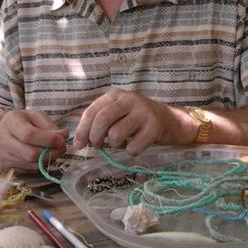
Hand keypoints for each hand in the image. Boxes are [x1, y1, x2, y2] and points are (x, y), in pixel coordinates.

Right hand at [0, 110, 68, 172]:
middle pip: (31, 154)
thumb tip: (64, 136)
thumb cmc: (23, 122)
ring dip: (48, 160)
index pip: (29, 135)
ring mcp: (3, 157)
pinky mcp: (6, 168)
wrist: (1, 133)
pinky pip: (29, 170)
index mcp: (10, 122)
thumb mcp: (36, 116)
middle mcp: (3, 141)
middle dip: (51, 153)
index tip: (62, 140)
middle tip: (63, 147)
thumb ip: (50, 125)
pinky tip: (43, 156)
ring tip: (55, 151)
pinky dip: (40, 165)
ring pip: (31, 165)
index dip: (49, 139)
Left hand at [73, 89, 194, 155]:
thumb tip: (78, 142)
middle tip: (97, 146)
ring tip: (119, 143)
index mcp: (115, 95)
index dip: (82, 130)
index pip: (92, 111)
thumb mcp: (117, 113)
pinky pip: (133, 147)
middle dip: (95, 137)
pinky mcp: (155, 126)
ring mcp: (143, 112)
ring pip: (116, 134)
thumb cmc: (136, 119)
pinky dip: (131, 151)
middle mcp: (129, 99)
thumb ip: (99, 122)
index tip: (79, 145)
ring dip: (113, 145)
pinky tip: (135, 145)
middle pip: (102, 120)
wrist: (168, 119)